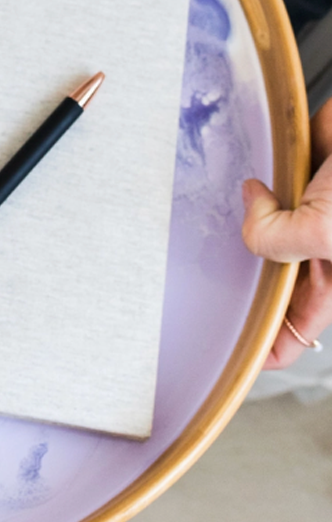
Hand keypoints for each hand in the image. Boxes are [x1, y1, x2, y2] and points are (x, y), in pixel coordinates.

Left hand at [242, 95, 331, 368]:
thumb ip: (275, 237)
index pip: (293, 335)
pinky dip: (253, 180)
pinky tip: (245, 178)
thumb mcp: (327, 230)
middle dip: (238, 277)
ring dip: (243, 221)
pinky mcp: (307, 174)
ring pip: (264, 230)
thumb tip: (250, 205)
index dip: (258, 347)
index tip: (220, 347)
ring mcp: (314, 213)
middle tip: (202, 274)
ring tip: (223, 220)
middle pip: (269, 282)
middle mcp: (324, 252)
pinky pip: (269, 185)